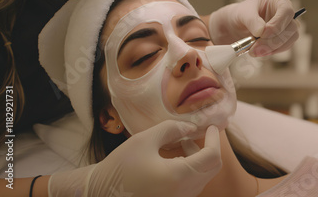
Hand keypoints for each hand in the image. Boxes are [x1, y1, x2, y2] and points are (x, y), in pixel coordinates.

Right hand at [48, 122, 220, 196]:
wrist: (102, 192)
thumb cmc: (121, 166)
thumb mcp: (145, 139)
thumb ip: (172, 129)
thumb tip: (191, 127)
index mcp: (179, 176)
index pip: (212, 156)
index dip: (215, 139)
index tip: (212, 127)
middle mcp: (184, 192)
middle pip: (212, 168)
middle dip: (209, 148)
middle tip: (199, 133)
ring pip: (203, 177)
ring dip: (199, 158)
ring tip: (182, 143)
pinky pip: (193, 184)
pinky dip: (192, 168)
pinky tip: (176, 157)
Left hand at [209, 0, 298, 56]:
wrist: (238, 24)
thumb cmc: (242, 14)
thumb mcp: (243, 13)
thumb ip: (252, 21)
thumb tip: (261, 32)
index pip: (286, 10)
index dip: (277, 24)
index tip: (263, 34)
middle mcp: (286, 10)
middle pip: (291, 27)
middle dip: (274, 40)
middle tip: (256, 49)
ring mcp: (288, 24)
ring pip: (291, 38)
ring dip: (274, 48)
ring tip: (255, 51)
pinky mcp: (286, 36)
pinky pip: (286, 46)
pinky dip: (273, 51)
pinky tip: (260, 51)